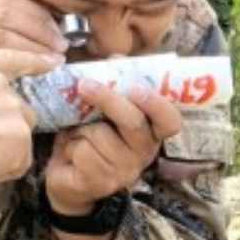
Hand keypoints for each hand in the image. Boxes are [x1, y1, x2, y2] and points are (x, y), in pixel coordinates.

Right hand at [0, 0, 67, 96]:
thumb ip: (9, 41)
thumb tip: (52, 38)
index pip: (9, 1)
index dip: (39, 15)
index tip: (59, 33)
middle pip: (8, 13)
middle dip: (41, 29)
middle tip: (62, 48)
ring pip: (3, 32)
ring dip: (35, 45)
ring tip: (54, 60)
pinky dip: (22, 59)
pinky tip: (38, 69)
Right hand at [0, 50, 55, 188]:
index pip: (12, 58)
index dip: (34, 60)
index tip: (52, 60)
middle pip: (21, 110)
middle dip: (7, 128)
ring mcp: (13, 109)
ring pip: (21, 136)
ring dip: (5, 150)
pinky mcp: (20, 136)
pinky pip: (20, 161)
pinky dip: (5, 169)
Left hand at [44, 81, 182, 214]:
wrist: (69, 180)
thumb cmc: (90, 138)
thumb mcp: (102, 111)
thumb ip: (114, 86)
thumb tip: (117, 57)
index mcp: (150, 132)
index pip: (170, 121)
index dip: (157, 104)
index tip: (136, 89)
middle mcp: (143, 152)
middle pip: (132, 122)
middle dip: (108, 100)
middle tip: (85, 85)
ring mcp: (123, 170)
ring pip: (100, 136)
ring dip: (81, 130)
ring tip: (78, 135)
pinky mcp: (100, 183)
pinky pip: (83, 154)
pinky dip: (70, 147)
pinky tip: (72, 153)